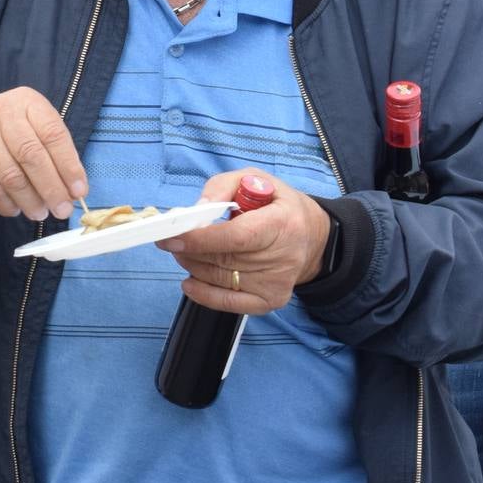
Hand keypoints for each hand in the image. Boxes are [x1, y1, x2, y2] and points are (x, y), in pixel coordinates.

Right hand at [0, 86, 84, 220]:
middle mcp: (2, 111)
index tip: (80, 191)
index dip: (69, 165)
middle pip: (32, 155)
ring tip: (41, 213)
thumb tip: (74, 191)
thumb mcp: (33, 131)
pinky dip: (8, 203)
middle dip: (51, 187)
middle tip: (63, 209)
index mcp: (27, 101)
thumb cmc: (9, 138)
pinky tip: (18, 209)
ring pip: (12, 175)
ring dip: (31, 200)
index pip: (53, 134)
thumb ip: (54, 154)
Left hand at [156, 170, 332, 315]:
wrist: (312, 238)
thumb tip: (196, 209)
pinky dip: (204, 294)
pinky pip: (229, 303)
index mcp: (281, 223)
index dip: (200, 239)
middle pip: (223, 259)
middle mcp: (283, 258)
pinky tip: (190, 282)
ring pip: (220, 279)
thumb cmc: (278, 205)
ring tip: (184, 253)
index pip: (236, 237)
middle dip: (190, 251)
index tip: (171, 237)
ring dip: (193, 266)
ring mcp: (276, 283)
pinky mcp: (270, 300)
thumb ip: (222, 186)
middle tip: (172, 240)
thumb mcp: (255, 179)